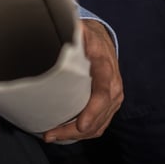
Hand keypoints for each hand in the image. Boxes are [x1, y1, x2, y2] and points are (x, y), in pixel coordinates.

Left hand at [41, 18, 123, 142]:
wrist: (104, 43)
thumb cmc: (90, 39)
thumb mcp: (83, 32)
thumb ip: (74, 32)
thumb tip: (63, 28)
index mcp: (106, 69)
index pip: (103, 94)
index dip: (93, 111)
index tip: (81, 125)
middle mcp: (114, 88)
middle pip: (98, 116)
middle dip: (74, 130)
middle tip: (50, 134)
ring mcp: (113, 100)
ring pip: (98, 126)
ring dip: (75, 135)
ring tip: (51, 135)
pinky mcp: (109, 107)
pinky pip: (99, 126)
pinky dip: (82, 134)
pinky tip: (64, 134)